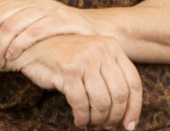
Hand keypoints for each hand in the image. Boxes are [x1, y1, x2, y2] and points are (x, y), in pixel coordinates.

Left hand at [0, 0, 98, 67]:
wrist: (92, 30)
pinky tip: (13, 58)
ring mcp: (45, 9)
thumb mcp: (31, 17)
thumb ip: (9, 12)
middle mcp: (31, 1)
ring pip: (10, 26)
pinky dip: (17, 46)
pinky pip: (31, 32)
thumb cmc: (58, 29)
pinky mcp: (59, 20)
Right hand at [12, 34, 141, 128]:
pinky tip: (79, 120)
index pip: (133, 82)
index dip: (134, 108)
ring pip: (102, 101)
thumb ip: (111, 77)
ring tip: (91, 122)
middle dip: (115, 116)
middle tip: (106, 126)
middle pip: (120, 94)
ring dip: (98, 119)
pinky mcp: (67, 71)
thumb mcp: (94, 59)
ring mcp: (84, 60)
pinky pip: (81, 103)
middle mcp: (101, 51)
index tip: (129, 125)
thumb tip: (127, 114)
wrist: (35, 45)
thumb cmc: (67, 57)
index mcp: (112, 47)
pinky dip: (82, 117)